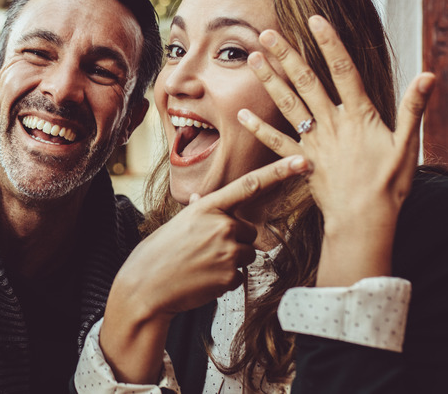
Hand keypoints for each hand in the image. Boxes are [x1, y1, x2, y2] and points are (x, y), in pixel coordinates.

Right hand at [100, 154, 308, 383]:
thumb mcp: (178, 223)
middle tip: (204, 251)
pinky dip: (223, 280)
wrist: (145, 286)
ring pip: (246, 254)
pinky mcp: (230, 276)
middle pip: (249, 231)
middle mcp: (221, 225)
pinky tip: (202, 280)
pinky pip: (239, 276)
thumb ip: (199, 212)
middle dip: (234, 241)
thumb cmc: (158, 253)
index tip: (302, 160)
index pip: (250, 185)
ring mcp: (227, 251)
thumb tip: (201, 201)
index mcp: (207, 207)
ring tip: (200, 265)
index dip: (279, 172)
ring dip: (229, 261)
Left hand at [239, 15, 434, 285]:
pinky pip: (276, 142)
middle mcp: (332, 123)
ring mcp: (313, 141)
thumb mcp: (408, 144)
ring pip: (287, 104)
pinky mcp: (301, 161)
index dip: (329, 43)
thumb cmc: (390, 184)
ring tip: (252, 59)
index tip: (315, 19)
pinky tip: (242, 113)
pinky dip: (258, 128)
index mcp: (358, 115)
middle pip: (306, 81)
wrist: (364, 221)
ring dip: (269, 80)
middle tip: (266, 32)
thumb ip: (414, 107)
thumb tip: (429, 74)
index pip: (343, 70)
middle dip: (286, 55)